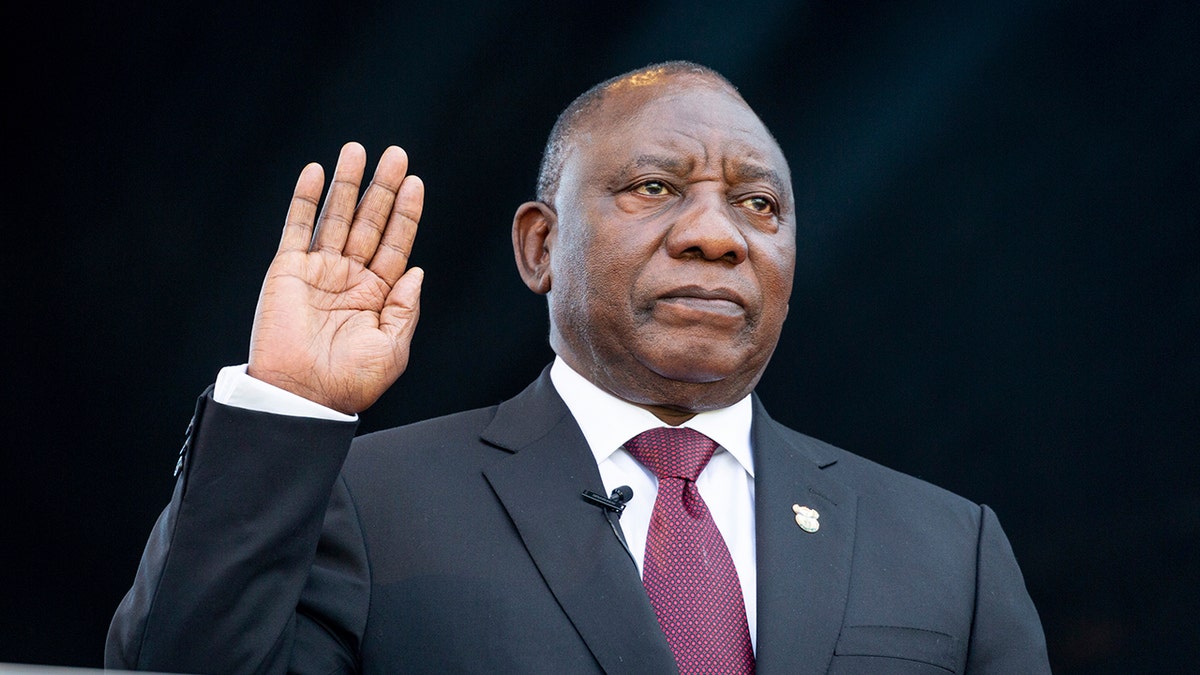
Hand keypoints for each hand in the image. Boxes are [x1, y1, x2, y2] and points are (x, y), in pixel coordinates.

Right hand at [247, 142, 423, 413]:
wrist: (302, 396)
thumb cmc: (349, 382)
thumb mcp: (391, 347)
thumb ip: (406, 307)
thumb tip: (416, 269)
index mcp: (377, 295)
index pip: (395, 243)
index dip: (406, 213)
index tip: (415, 183)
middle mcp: (349, 278)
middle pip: (370, 222)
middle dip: (382, 188)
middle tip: (396, 154)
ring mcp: (319, 271)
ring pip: (336, 217)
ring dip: (347, 183)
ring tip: (357, 150)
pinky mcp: (287, 270)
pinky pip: (297, 227)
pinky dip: (305, 199)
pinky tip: (316, 172)